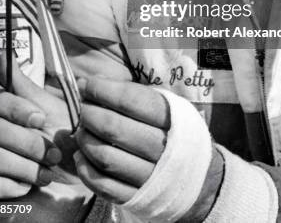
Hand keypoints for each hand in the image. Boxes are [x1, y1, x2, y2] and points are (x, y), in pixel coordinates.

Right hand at [0, 55, 74, 202]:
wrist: (75, 187)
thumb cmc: (65, 146)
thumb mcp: (53, 112)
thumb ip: (26, 87)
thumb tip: (4, 54)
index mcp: (0, 110)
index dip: (14, 107)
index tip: (41, 118)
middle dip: (29, 142)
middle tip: (53, 154)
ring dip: (25, 166)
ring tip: (46, 173)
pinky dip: (9, 186)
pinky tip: (26, 188)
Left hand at [74, 77, 169, 203]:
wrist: (200, 176)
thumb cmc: (174, 131)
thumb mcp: (165, 105)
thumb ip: (132, 93)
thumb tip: (92, 82)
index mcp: (171, 118)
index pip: (130, 100)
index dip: (102, 90)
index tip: (85, 84)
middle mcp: (162, 148)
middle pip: (114, 128)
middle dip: (89, 114)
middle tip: (82, 108)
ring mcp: (150, 177)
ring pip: (106, 157)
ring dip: (86, 141)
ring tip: (80, 130)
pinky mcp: (138, 198)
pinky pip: (105, 186)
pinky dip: (86, 171)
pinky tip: (81, 156)